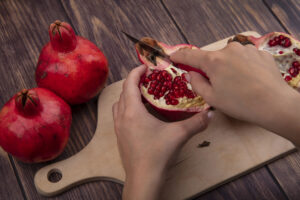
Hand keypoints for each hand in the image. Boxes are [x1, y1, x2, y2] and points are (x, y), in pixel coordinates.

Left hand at [112, 65, 210, 199]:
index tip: (146, 66)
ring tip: (144, 94)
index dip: (137, 71)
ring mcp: (119, 128)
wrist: (143, 179)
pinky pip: (120, 115)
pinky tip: (140, 115)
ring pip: (119, 104)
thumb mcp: (179, 135)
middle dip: (134, 82)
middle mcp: (122, 117)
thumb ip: (196, 122)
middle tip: (149, 79)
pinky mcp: (120, 137)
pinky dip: (127, 108)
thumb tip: (211, 113)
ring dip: (129, 95)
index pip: (130, 83)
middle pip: (123, 92)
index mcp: (132, 111)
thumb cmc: (157, 154)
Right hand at [171, 42, 299, 145]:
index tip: (172, 56)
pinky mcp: (260, 53)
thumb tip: (191, 73)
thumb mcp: (212, 98)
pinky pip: (245, 58)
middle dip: (210, 68)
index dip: (179, 56)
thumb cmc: (239, 103)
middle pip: (212, 57)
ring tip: (237, 84)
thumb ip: (197, 83)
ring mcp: (247, 49)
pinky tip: (249, 80)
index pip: (190, 55)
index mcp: (213, 61)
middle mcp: (229, 49)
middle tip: (216, 84)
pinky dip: (242, 66)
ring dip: (228, 67)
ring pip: (229, 57)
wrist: (274, 104)